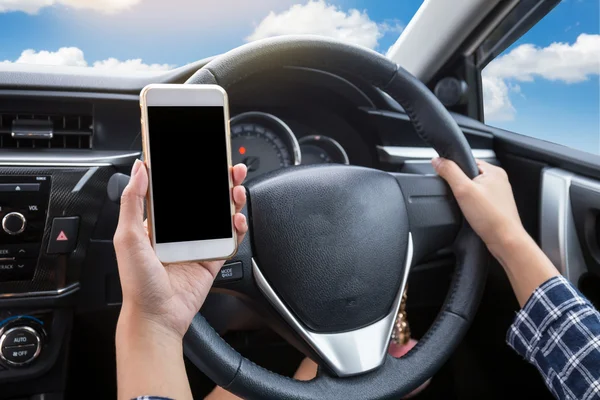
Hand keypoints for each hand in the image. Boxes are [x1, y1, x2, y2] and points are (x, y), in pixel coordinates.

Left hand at [114, 159, 247, 340]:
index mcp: (157, 223)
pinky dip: (236, 226)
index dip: (190, 173)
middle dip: (218, 181)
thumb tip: (139, 169)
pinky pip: (229, 238)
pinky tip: (236, 218)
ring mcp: (197, 244)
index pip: (177, 190)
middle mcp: (178, 231)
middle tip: (228, 168)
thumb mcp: (127, 237)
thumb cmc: (138, 283)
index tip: (200, 158)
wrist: (157, 317)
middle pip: (203, 199)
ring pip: (219, 215)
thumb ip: (133, 201)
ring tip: (237, 188)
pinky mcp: (212, 259)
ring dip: (230, 199)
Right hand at [432, 158, 526, 257]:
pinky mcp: (496, 207)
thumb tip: (437, 160)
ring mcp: (498, 194)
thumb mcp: (463, 190)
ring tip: (469, 208)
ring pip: (473, 190)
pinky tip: (473, 215)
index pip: (467, 161)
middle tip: (462, 198)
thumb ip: (449, 172)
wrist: (505, 240)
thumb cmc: (492, 217)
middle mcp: (499, 181)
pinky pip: (478, 202)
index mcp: (494, 171)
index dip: (455, 171)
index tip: (451, 183)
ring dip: (466, 198)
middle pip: (469, 176)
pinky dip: (472, 207)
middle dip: (460, 187)